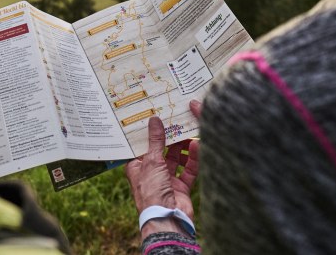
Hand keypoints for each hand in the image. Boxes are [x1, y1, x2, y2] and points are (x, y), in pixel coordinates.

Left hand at [125, 99, 201, 239]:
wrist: (167, 218)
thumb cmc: (151, 191)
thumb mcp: (151, 161)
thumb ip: (155, 140)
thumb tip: (154, 120)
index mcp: (137, 167)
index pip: (142, 146)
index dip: (149, 133)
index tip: (156, 117)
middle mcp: (151, 173)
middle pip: (161, 151)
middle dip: (170, 138)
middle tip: (177, 121)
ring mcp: (167, 180)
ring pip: (176, 159)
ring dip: (182, 147)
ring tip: (189, 132)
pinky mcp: (181, 187)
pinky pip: (189, 170)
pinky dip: (193, 159)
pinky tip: (197, 146)